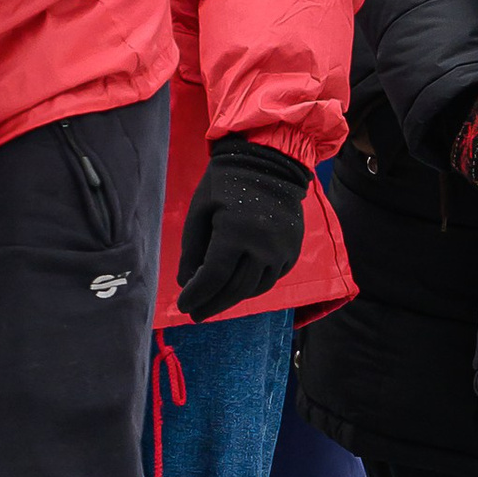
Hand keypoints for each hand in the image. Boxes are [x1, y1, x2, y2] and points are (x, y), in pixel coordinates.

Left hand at [174, 135, 310, 319]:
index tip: (183, 305)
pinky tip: (236, 288)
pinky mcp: (293, 250)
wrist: (271, 162)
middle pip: (235, 289)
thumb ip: (192, 249)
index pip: (214, 277)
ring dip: (232, 299)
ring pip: (255, 288)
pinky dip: (252, 287)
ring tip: (213, 303)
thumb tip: (186, 283)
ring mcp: (282, 250)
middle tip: (196, 314)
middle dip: (212, 304)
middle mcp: (264, 246)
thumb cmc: (226, 182)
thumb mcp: (200, 210)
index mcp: (236, 232)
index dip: (197, 295)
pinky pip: (271, 279)